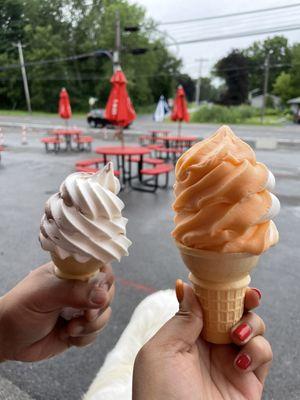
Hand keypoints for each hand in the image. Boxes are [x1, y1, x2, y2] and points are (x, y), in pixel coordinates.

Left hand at [0, 262, 113, 361]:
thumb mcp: (44, 295)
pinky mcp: (80, 328)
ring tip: (70, 329)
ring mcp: (80, 308)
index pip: (99, 266)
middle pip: (107, 291)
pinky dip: (85, 337)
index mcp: (70, 272)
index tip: (99, 293)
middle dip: (99, 307)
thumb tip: (103, 296)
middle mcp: (78, 288)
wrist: (7, 340)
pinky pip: (96, 332)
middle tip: (85, 315)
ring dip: (91, 325)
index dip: (104, 279)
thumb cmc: (19, 309)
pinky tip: (67, 336)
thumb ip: (73, 292)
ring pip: (104, 314)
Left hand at [133, 282, 271, 399]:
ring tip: (236, 336)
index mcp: (186, 336)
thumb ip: (180, 320)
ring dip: (250, 324)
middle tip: (249, 295)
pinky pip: (263, 354)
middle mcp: (210, 346)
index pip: (206, 305)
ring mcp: (230, 363)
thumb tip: (188, 288)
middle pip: (232, 312)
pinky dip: (257, 350)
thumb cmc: (159, 395)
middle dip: (243, 299)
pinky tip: (240, 362)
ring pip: (252, 328)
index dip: (216, 290)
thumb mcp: (160, 351)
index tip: (223, 279)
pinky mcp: (249, 382)